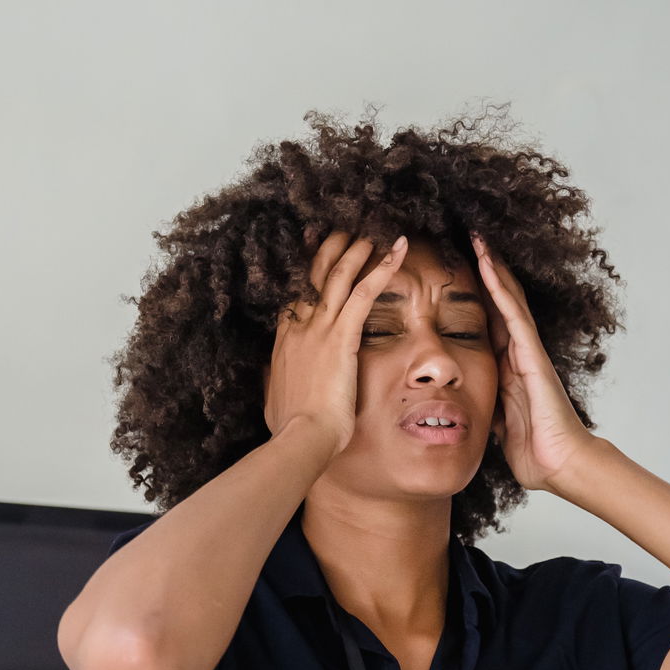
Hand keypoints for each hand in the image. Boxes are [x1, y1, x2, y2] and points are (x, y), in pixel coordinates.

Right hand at [264, 230, 407, 461]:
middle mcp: (298, 327)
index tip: (316, 254)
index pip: (296, 295)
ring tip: (374, 231)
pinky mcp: (341, 337)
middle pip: (314, 275)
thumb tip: (272, 379)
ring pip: (339, 276)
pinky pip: (364, 293)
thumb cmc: (291, 428)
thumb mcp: (274, 399)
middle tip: (346, 230)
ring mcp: (319, 329)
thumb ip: (275, 382)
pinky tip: (398, 250)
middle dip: (331, 249)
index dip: (307, 272)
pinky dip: (382, 268)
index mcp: (284, 341)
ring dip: (358, 249)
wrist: (301, 439)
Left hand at [473, 235, 595, 491]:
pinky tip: (486, 263)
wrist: (560, 466)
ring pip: (508, 298)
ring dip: (491, 266)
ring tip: (476, 235)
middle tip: (468, 237)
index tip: (455, 270)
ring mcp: (527, 351)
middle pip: (500, 300)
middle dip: (485, 269)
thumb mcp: (499, 424)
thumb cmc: (535, 450)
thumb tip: (470, 405)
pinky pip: (513, 314)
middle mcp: (518, 352)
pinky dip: (499, 287)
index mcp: (508, 367)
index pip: (489, 321)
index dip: (475, 294)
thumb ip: (489, 407)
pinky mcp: (532, 356)